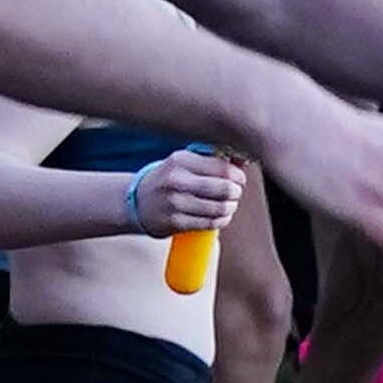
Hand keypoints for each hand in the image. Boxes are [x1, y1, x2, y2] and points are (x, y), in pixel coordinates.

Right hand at [125, 143, 250, 231]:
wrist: (138, 202)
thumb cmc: (170, 179)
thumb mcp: (184, 163)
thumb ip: (212, 160)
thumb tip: (244, 159)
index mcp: (181, 160)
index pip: (222, 168)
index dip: (238, 176)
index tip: (240, 180)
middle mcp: (177, 180)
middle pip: (225, 189)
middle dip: (236, 192)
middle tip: (235, 193)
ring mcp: (175, 202)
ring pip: (220, 208)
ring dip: (230, 208)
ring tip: (229, 205)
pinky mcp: (175, 222)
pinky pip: (210, 223)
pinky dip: (222, 220)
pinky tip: (220, 216)